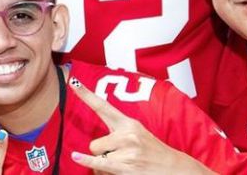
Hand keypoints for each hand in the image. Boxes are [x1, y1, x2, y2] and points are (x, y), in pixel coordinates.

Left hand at [68, 77, 212, 173]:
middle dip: (102, 152)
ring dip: (106, 163)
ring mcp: (127, 150)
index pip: (103, 106)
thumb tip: (96, 140)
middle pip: (94, 143)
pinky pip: (99, 163)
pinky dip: (86, 161)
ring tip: (125, 164)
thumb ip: (118, 131)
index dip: (86, 94)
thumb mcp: (138, 134)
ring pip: (98, 156)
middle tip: (121, 156)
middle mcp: (127, 134)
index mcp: (128, 123)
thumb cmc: (152, 152)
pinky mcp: (126, 166)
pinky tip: (76, 157)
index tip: (72, 81)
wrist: (174, 168)